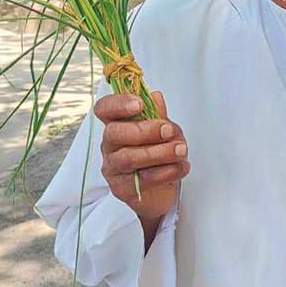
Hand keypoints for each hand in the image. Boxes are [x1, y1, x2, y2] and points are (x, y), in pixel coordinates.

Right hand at [95, 91, 188, 222]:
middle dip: (145, 130)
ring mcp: (113, 168)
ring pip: (129, 157)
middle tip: (169, 131)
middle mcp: (110, 145)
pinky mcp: (122, 189)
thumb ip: (158, 115)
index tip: (140, 104)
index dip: (118, 104)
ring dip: (160, 152)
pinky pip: (143, 179)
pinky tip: (181, 167)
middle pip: (114, 133)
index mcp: (117, 124)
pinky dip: (167, 172)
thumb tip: (155, 97)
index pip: (104, 109)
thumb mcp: (163, 130)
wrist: (162, 190)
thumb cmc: (159, 154)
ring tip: (181, 150)